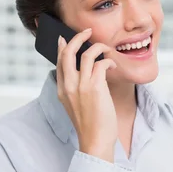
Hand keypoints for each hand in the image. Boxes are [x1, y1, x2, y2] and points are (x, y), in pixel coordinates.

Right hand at [56, 28, 117, 161]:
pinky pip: (101, 64)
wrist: (95, 140)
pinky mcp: (95, 88)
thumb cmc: (90, 125)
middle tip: (87, 31)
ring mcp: (81, 86)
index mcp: (62, 90)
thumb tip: (85, 74)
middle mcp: (69, 86)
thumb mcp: (76, 105)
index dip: (62, 47)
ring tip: (106, 48)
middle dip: (77, 37)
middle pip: (68, 52)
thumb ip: (76, 89)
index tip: (64, 38)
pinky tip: (113, 65)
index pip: (59, 62)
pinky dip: (108, 61)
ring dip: (98, 47)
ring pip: (86, 55)